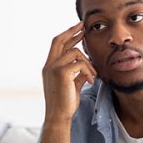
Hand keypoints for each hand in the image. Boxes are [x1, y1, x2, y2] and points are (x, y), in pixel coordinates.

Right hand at [38, 22, 96, 142]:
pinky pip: (80, 64)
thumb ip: (77, 73)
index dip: (68, 35)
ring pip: (74, 52)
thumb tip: (87, 65)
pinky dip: (88, 71)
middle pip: (59, 40)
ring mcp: (53, 68)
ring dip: (87, 61)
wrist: (58, 116)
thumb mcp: (72, 84)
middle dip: (72, 31)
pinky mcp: (61, 73)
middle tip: (84, 26)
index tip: (79, 29)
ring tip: (94, 74)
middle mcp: (48, 66)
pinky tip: (91, 81)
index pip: (56, 45)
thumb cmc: (65, 103)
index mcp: (49, 67)